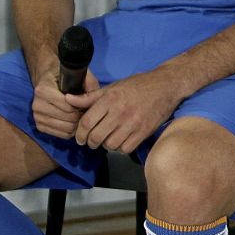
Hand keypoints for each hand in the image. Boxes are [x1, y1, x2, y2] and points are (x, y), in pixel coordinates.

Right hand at [31, 67, 95, 138]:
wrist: (48, 82)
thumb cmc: (66, 78)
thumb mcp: (78, 74)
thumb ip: (89, 83)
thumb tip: (91, 100)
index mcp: (42, 90)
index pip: (68, 106)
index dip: (82, 106)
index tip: (88, 103)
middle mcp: (36, 105)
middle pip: (68, 118)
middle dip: (81, 115)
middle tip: (87, 110)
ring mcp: (37, 117)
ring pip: (66, 128)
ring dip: (78, 124)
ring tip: (82, 115)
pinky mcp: (40, 127)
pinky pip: (62, 135)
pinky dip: (72, 130)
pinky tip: (76, 121)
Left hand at [67, 69, 184, 153]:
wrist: (166, 86)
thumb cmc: (138, 85)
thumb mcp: (113, 87)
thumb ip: (90, 97)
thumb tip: (68, 99)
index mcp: (110, 99)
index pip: (87, 122)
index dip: (79, 133)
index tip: (80, 137)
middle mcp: (120, 112)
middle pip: (96, 136)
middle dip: (90, 142)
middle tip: (91, 141)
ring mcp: (133, 123)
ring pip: (110, 145)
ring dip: (106, 145)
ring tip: (107, 139)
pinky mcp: (144, 131)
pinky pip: (125, 148)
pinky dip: (120, 148)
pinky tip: (121, 140)